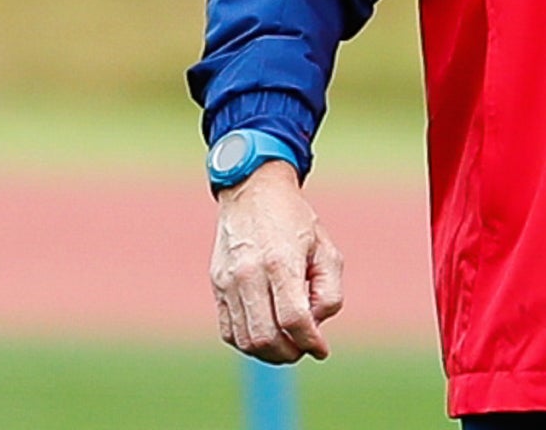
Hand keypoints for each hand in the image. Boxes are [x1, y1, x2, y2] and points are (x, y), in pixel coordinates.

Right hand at [209, 161, 343, 362]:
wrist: (252, 192)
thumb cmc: (295, 220)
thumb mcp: (326, 249)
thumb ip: (329, 291)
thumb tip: (315, 325)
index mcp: (280, 262)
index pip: (293, 319)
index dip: (310, 341)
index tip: (321, 349)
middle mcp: (249, 274)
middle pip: (266, 337)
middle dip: (290, 353)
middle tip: (304, 348)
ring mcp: (228, 281)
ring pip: (245, 340)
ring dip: (269, 353)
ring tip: (287, 344)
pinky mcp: (217, 285)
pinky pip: (228, 330)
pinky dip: (248, 343)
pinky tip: (267, 333)